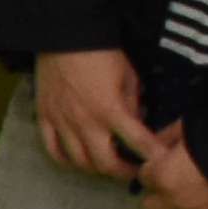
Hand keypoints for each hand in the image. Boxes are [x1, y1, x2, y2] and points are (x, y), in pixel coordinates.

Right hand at [31, 45, 151, 182]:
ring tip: (105, 166)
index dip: (153, 154)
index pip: (137, 141)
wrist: (65, 36)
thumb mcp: (128, 75)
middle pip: (105, 163)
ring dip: (95, 169)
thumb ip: (133, 102)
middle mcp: (85, 122)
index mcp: (110, 109)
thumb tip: (136, 120)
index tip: (162, 162)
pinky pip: (52, 150)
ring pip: (78, 161)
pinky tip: (76, 160)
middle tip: (133, 171)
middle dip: (123, 172)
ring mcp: (62, 122)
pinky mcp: (45, 118)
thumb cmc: (101, 52)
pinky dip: (65, 160)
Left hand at [131, 126, 207, 208]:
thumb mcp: (187, 128)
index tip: (160, 166)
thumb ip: (167, 138)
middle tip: (169, 188)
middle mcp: (175, 200)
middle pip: (150, 208)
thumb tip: (155, 144)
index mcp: (162, 175)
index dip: (152, 170)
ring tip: (188, 206)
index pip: (143, 177)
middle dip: (158, 198)